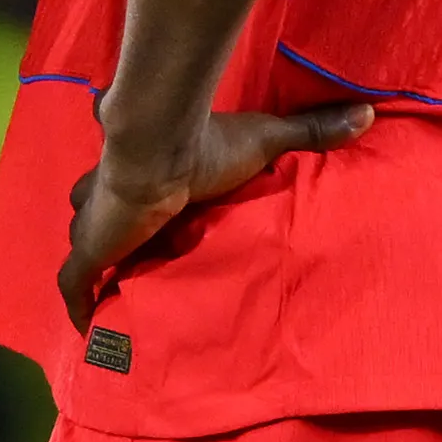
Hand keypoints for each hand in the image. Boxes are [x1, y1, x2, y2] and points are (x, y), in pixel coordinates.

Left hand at [56, 101, 372, 331]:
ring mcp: (97, 223)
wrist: (159, 146)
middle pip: (99, 214)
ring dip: (96, 261)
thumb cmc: (206, 144)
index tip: (153, 220)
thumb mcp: (266, 139)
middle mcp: (116, 194)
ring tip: (116, 293)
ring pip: (85, 242)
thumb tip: (367, 113)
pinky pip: (74, 284)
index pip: (135, 186)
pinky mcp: (90, 249)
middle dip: (109, 231)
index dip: (138, 203)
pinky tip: (87, 327)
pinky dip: (78, 304)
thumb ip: (310, 130)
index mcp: (151, 171)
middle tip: (134, 260)